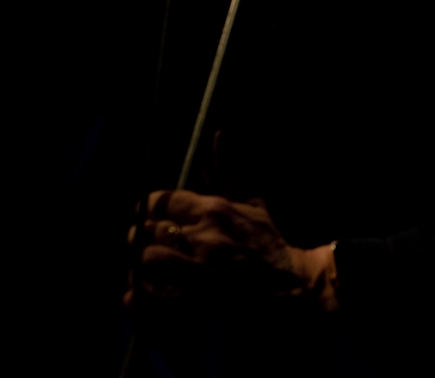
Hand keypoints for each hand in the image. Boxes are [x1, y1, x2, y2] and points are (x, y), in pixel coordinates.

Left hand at [126, 190, 337, 312]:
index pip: (158, 201)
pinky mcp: (196, 299)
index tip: (150, 218)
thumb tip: (219, 135)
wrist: (292, 286)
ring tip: (149, 270)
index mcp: (213, 209)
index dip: (147, 210)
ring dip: (142, 265)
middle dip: (142, 238)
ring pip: (145, 258)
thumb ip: (230, 169)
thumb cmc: (270, 242)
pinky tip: (151, 291)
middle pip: (145, 229)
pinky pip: (151, 293)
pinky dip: (143, 293)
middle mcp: (203, 235)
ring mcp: (199, 268)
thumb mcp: (252, 201)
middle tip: (148, 246)